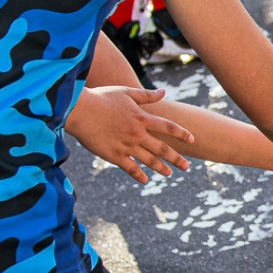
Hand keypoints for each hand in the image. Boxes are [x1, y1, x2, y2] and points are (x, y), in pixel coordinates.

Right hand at [65, 85, 195, 182]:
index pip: (169, 127)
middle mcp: (138, 134)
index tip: (192, 139)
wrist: (79, 110)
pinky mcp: (114, 155)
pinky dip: (138, 174)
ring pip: (149, 160)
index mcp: (142, 118)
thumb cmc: (101, 98)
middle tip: (186, 167)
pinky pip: (130, 168)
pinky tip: (145, 180)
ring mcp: (127, 146)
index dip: (182, 134)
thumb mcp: (126, 92)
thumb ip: (146, 95)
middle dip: (176, 158)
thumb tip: (163, 92)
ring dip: (161, 168)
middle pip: (162, 149)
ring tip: (169, 173)